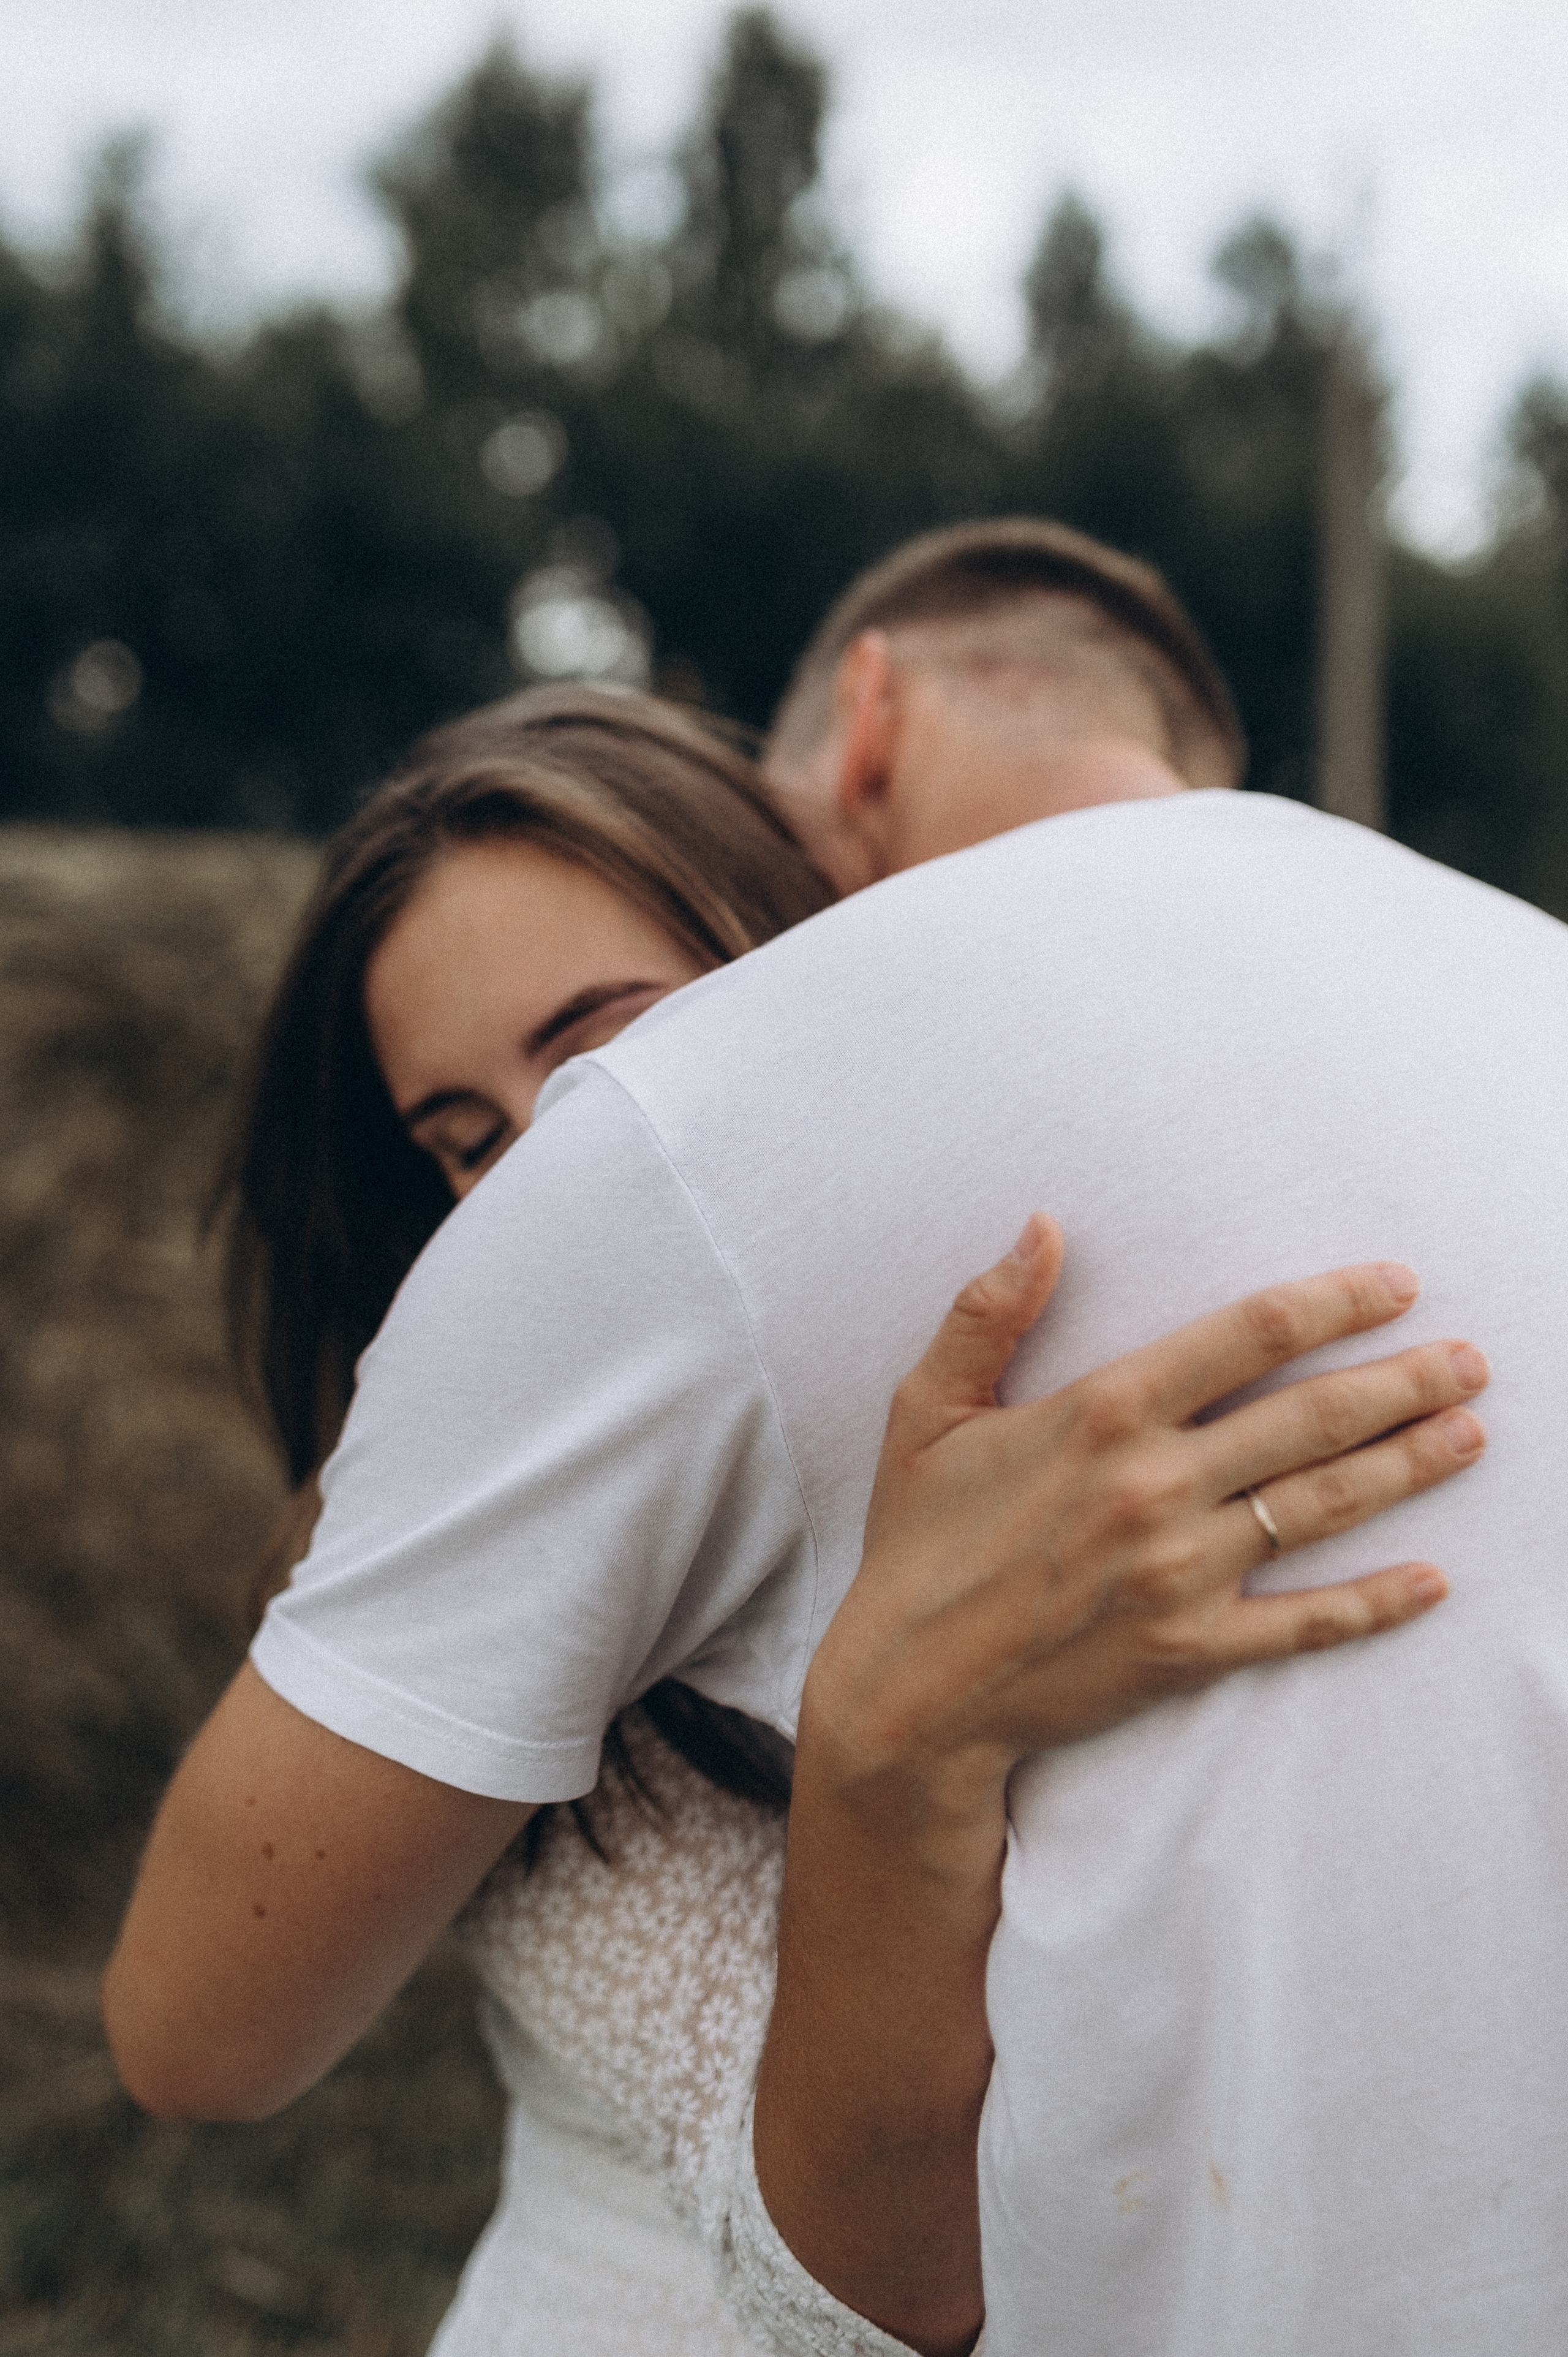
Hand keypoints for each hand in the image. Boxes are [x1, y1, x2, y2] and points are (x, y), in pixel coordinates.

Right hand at [803, 1218, 1486, 1865]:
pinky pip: (1303, 1625)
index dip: (1334, 1303)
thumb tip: (1042, 1224)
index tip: (1395, 1286)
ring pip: (1321, 1507)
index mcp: (1100, 1413)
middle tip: (1470, 1360)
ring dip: (1408, 1467)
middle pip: (1311, 1416)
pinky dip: (1374, 1605)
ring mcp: (1180, 1573)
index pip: (1249, 1335)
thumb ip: (987, 1311)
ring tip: (1471, 1434)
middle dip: (1403, 1381)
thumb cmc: (917, 1541)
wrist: (909, 1690)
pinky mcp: (1188, 1649)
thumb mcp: (926, 1410)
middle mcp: (1154, 1485)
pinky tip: (1432, 1582)